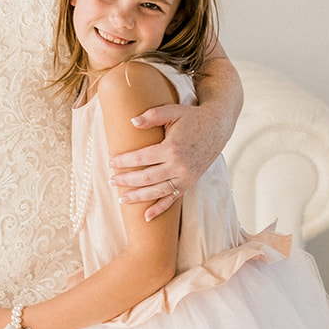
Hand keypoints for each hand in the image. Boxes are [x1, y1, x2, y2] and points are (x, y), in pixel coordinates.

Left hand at [110, 102, 213, 219]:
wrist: (217, 127)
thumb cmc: (192, 118)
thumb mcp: (172, 111)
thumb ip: (152, 116)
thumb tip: (132, 122)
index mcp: (172, 148)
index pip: (141, 158)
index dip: (124, 161)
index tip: (111, 162)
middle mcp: (179, 166)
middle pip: (146, 178)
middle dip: (126, 180)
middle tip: (111, 181)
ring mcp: (185, 177)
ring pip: (157, 192)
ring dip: (138, 197)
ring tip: (121, 199)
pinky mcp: (189, 183)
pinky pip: (172, 199)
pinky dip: (159, 209)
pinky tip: (146, 216)